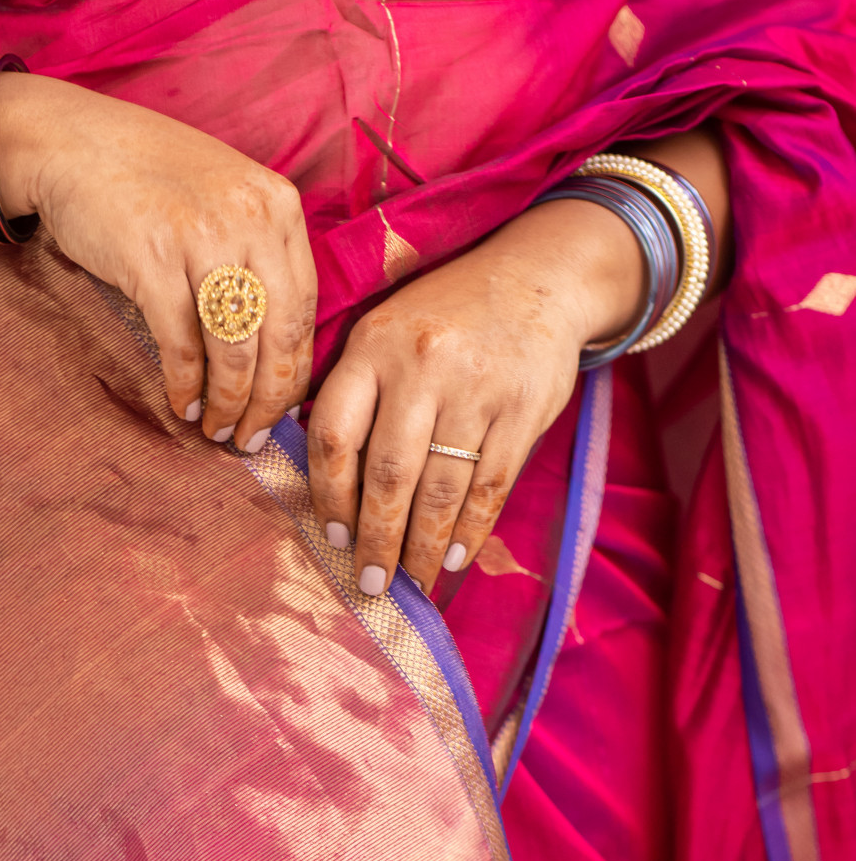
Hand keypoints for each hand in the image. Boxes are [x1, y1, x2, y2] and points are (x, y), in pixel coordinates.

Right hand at [0, 73, 315, 448]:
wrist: (75, 141)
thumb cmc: (152, 180)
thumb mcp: (227, 201)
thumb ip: (258, 258)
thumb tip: (271, 354)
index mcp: (279, 208)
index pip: (304, 311)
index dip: (294, 374)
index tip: (282, 412)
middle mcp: (251, 221)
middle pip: (276, 339)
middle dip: (266, 403)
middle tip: (251, 438)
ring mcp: (202, 239)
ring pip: (232, 351)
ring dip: (225, 403)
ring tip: (217, 430)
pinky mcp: (152, 262)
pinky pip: (180, 346)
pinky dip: (183, 386)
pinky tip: (181, 405)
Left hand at [306, 199, 645, 596]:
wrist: (538, 275)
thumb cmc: (445, 319)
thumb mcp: (386, 334)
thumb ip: (354, 394)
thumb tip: (322, 483)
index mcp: (373, 346)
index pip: (334, 434)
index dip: (328, 496)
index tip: (334, 538)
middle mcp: (422, 364)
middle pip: (389, 473)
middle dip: (377, 540)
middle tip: (370, 585)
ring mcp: (476, 386)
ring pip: (440, 488)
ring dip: (423, 547)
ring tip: (414, 582)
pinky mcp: (523, 407)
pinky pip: (489, 485)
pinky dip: (470, 530)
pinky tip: (454, 559)